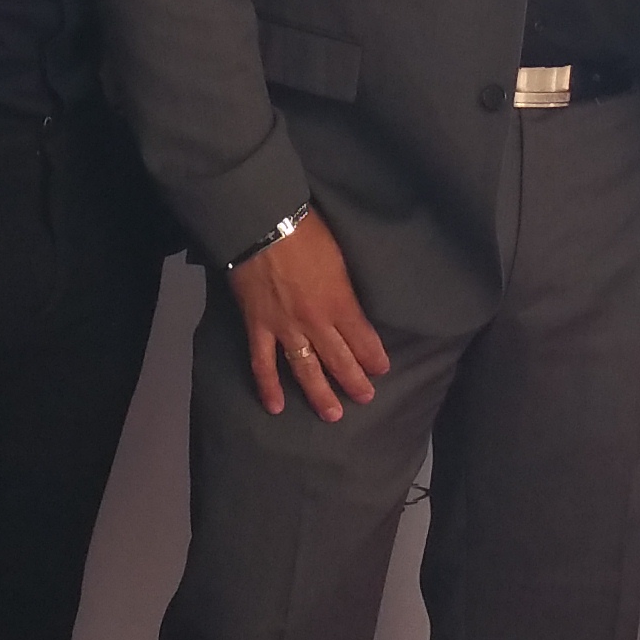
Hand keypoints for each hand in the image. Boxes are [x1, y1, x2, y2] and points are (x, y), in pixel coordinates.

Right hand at [231, 217, 388, 419]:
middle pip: (339, 360)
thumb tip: (350, 305)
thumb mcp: (339, 258)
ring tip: (332, 415)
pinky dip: (268, 387)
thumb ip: (344, 289)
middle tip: (365, 398)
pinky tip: (275, 407)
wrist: (262, 225)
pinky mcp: (258, 328)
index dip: (374, 358)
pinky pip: (263, 364)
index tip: (381, 370)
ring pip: (306, 370)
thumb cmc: (307, 233)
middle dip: (354, 382)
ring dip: (320, 394)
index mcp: (340, 303)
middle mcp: (316, 323)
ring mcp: (285, 329)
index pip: (363, 339)